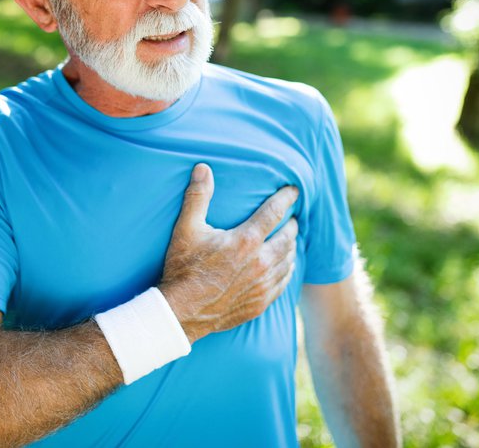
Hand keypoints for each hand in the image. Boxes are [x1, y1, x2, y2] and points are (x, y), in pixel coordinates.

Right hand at [159, 163, 298, 342]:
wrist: (183, 312)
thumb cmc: (183, 268)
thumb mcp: (186, 228)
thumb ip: (197, 196)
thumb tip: (203, 168)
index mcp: (246, 240)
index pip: (274, 212)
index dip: (286, 198)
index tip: (295, 191)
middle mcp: (261, 262)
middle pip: (287, 237)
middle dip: (292, 225)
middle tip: (293, 218)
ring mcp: (263, 284)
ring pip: (289, 261)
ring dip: (292, 247)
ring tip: (291, 240)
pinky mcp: (261, 303)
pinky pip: (284, 283)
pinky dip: (288, 271)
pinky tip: (286, 267)